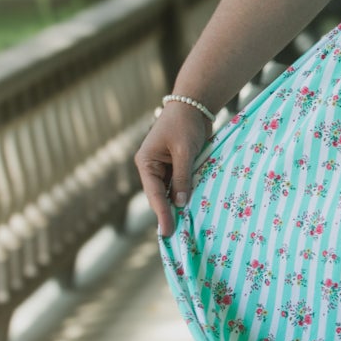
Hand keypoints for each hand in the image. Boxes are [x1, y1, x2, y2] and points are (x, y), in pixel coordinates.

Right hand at [134, 103, 212, 238]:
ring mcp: (164, 167)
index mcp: (146, 162)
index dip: (162, 214)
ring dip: (178, 204)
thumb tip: (180, 203)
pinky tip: (194, 206)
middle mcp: (152, 167)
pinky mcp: (176, 165)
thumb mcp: (184, 150)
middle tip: (177, 235)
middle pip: (160, 196)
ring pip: (170, 192)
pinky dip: (185, 193)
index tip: (167, 232)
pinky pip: (179, 184)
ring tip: (186, 226)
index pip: (154, 194)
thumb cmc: (185, 124)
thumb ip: (182, 176)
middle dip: (169, 213)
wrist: (194, 105)